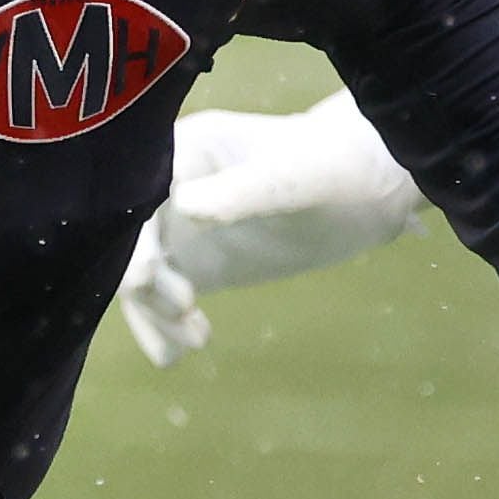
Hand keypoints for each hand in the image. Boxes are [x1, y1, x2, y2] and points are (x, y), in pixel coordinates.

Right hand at [117, 99, 423, 368]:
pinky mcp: (196, 262)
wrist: (368, 189)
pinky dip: (166, 327)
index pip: (138, 194)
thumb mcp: (293, 177)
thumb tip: (186, 207)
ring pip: (141, 276)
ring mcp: (180, 228)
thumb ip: (242, 192)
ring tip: (196, 338)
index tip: (142, 275)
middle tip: (182, 304)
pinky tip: (189, 347)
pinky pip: (163, 298)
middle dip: (143, 276)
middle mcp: (170, 188)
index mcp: (184, 151)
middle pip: (130, 238)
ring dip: (155, 311)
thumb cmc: (335, 166)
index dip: (132, 235)